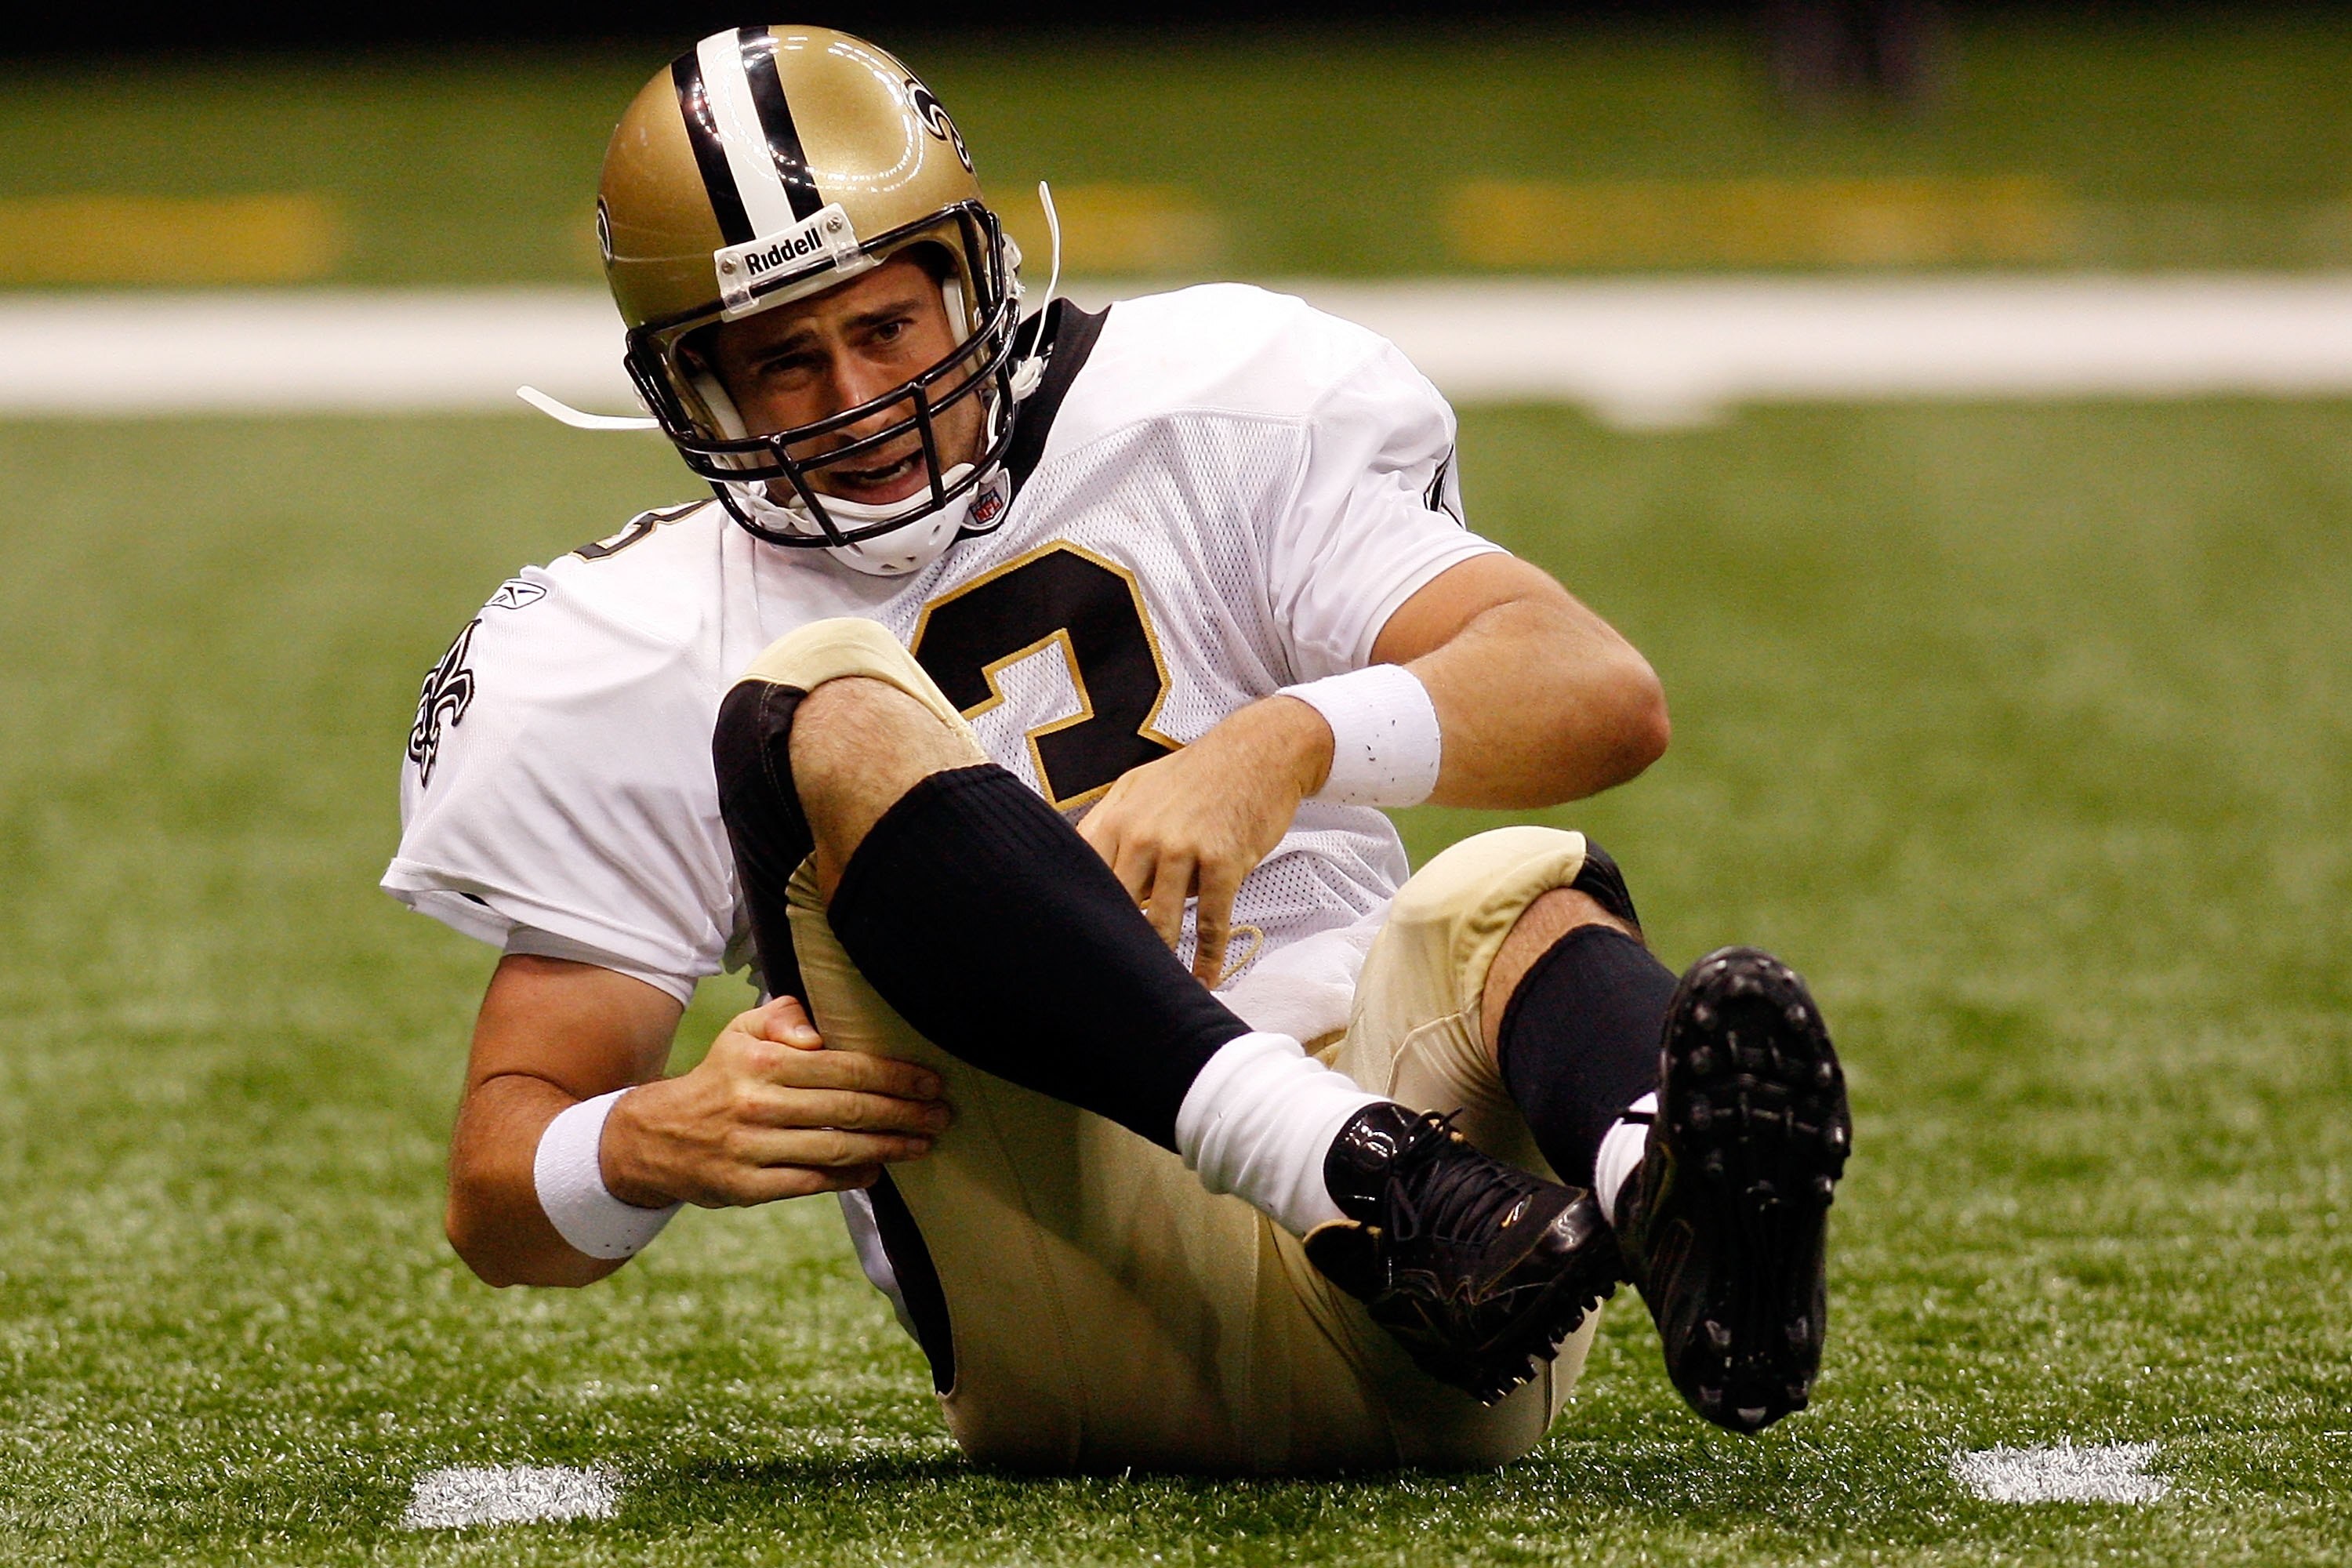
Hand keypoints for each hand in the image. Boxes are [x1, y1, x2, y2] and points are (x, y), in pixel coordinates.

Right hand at [599, 996, 949, 1207]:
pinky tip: (877, 1171)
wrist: (657, 1137)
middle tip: (941, 1116)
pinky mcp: (748, 1187)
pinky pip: (812, 1182)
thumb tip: (818, 1033)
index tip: (931, 1081)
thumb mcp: (740, 1033)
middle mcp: (759, 1104)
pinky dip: (850, 1178)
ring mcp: (754, 1149)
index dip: (894, 1076)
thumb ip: (783, 1017)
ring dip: (888, 1147)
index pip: (845, 1067)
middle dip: (904, 1113)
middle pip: (850, 1109)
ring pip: (837, 1148)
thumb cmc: (719, 1077)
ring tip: (922, 1144)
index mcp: (763, 1062)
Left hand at [1077, 696, 1331, 984]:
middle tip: (1107, 981)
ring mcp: (1183, 849)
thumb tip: (1086, 871)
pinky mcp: (1223, 862)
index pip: (1083, 877)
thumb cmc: (1196, 775)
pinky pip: (1211, 922)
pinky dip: (1207, 957)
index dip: (1077, 915)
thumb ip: (1109, 827)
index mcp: (1117, 819)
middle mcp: (1143, 835)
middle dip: (1113, 944)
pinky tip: (1204, 980)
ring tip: (1151, 990)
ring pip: (1160, 921)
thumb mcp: (1138, 787)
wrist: (1258, 751)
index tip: (1073, 946)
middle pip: (1117, 906)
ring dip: (1158, 959)